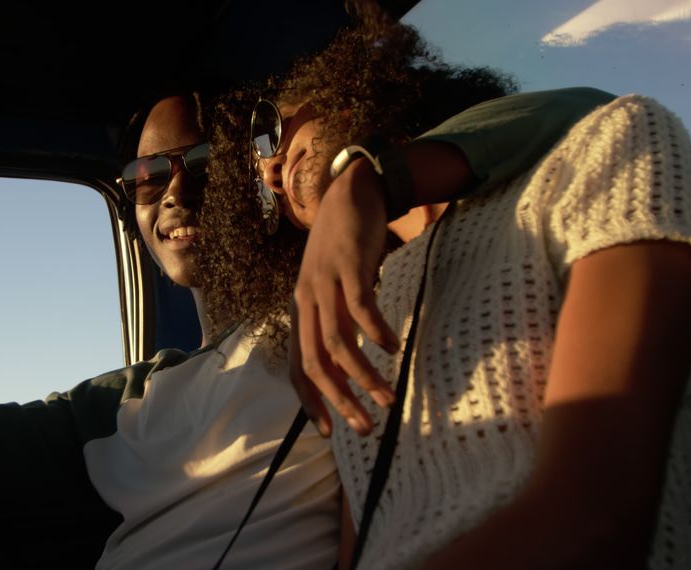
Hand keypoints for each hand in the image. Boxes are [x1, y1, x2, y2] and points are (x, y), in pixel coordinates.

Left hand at [292, 159, 398, 436]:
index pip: (298, 367)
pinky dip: (375, 332)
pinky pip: (360, 307)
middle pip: (315, 362)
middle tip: (365, 426)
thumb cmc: (345, 248)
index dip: (312, 402)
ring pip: (338, 342)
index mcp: (302, 311)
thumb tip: (349, 367)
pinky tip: (392, 347)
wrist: (351, 193)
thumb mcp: (333, 290)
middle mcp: (307, 301)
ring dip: (363, 376)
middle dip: (339, 400)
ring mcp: (325, 283)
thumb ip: (337, 324)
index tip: (331, 432)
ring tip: (387, 396)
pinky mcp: (349, 266)